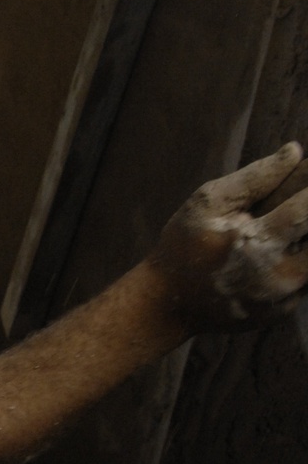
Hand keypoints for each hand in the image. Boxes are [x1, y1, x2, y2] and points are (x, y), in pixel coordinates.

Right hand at [149, 143, 307, 332]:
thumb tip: (295, 151)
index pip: (307, 208)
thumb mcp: (208, 203)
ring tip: (267, 232)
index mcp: (260, 242)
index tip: (307, 178)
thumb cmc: (185, 245)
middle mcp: (280, 275)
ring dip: (301, 239)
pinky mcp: (284, 312)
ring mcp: (284, 299)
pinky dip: (294, 262)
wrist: (169, 303)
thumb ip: (254, 178)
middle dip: (306, 217)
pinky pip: (303, 281)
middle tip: (273, 218)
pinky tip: (265, 256)